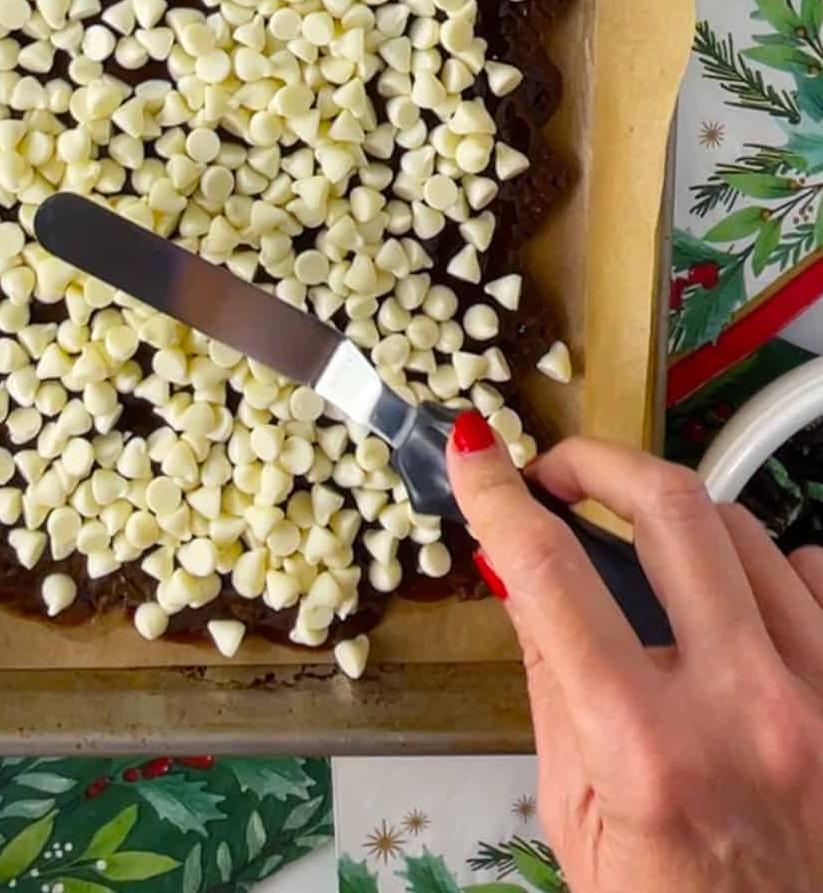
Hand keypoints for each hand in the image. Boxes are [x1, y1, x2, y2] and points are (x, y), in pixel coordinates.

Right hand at [447, 413, 822, 892]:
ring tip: (650, 559)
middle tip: (563, 473)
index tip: (477, 455)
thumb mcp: (575, 810)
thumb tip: (515, 565)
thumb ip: (551, 676)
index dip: (499, 495)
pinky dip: (769, 566)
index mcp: (647, 753)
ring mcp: (819, 702)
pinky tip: (734, 604)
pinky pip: (817, 569)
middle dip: (599, 463)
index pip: (552, 575)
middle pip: (671, 507)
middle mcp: (746, 714)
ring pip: (745, 530)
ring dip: (677, 524)